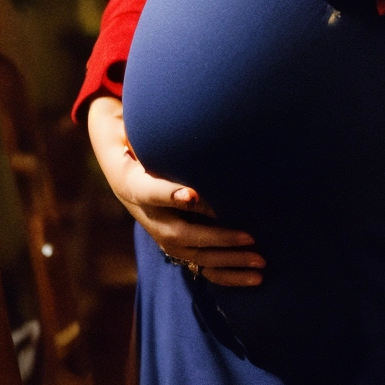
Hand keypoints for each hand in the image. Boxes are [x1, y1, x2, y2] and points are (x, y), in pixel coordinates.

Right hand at [86, 93, 264, 286]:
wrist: (123, 169)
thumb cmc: (140, 141)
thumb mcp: (139, 128)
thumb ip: (158, 124)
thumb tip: (182, 105)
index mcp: (133, 183)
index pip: (150, 190)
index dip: (170, 194)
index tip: (192, 194)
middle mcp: (146, 215)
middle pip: (179, 232)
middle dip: (216, 237)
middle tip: (250, 236)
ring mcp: (161, 234)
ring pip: (193, 255)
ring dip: (228, 259)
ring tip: (261, 261)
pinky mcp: (176, 247)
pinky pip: (201, 268)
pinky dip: (229, 275)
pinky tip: (257, 279)